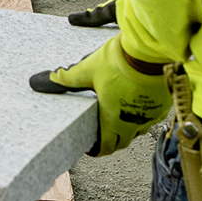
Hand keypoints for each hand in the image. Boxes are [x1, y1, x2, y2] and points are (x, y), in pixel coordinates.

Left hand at [30, 37, 173, 155]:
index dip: (95, 150)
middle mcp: (134, 122)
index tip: (89, 146)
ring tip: (116, 117)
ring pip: (137, 131)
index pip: (105, 147)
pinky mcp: (162, 104)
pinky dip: (141, 115)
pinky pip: (150, 117)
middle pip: (121, 142)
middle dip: (109, 141)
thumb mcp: (87, 70)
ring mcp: (150, 114)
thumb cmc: (120, 61)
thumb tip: (38, 81)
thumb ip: (64, 79)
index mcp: (114, 120)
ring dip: (127, 129)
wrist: (151, 50)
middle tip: (100, 133)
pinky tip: (134, 103)